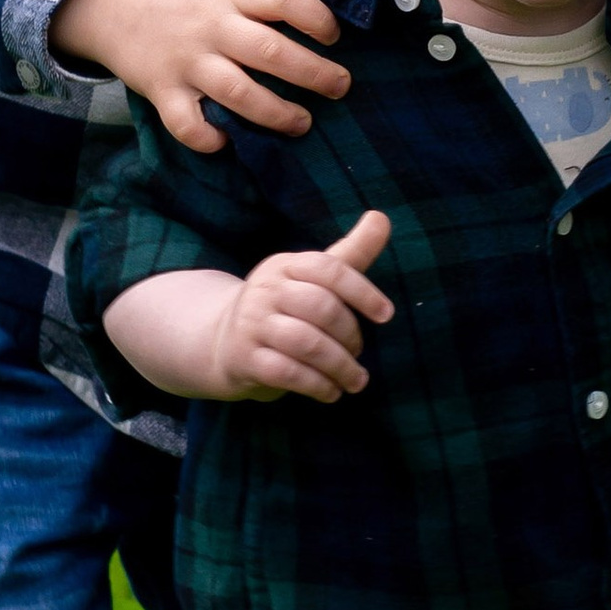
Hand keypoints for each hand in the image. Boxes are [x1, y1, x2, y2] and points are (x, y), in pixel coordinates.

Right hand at [51, 0, 347, 150]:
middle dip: (316, 75)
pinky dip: (209, 139)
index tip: (334, 35)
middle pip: (272, 53)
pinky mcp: (161, 91)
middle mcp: (211, 27)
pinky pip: (187, 125)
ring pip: (239, 95)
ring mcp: (186, 62)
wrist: (105, 0)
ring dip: (278, 114)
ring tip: (302, 123)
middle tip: (341, 87)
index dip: (317, 18)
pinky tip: (228, 141)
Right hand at [216, 208, 393, 402]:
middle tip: (359, 353)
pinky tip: (331, 392)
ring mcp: (251, 325)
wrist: (224, 340)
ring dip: (339, 366)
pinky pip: (288, 373)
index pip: (327, 269)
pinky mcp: (244, 359)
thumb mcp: (313, 277)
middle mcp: (265, 290)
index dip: (361, 291)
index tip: (386, 315)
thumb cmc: (285, 305)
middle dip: (350, 335)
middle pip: (320, 308)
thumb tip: (381, 217)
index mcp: (285, 264)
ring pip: (306, 344)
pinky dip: (317, 386)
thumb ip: (350, 253)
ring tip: (356, 380)